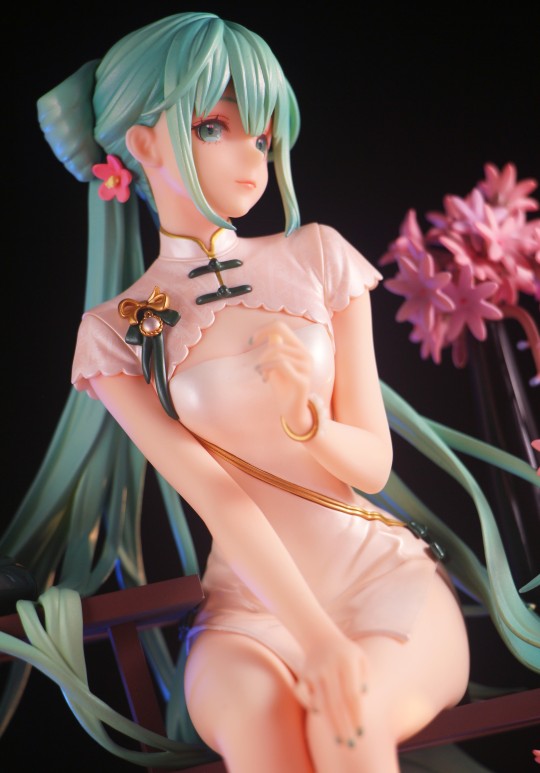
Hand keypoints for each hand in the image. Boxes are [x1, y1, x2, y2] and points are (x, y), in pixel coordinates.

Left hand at [250, 320, 313, 431]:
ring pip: (277, 353)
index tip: (251, 341)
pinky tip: (265, 378)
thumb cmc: (283, 386)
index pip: (281, 327)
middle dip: (262, 355)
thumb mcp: (276, 364)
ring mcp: (307, 368)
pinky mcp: (302, 381)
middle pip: (276, 342)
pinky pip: (281, 364)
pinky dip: (267, 369)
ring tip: (263, 375)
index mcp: (300, 349)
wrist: (292, 410)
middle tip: (258, 368)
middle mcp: (306, 356)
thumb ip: (276, 348)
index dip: (263, 330)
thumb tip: (272, 334)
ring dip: (263, 364)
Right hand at [295, 630, 368, 744]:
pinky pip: (304, 696)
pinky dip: (310, 706)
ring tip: (339, 740)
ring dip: (329, 724)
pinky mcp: (303, 675)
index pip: (351, 694)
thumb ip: (366, 676)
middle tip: (350, 745)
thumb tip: (363, 696)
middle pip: (336, 703)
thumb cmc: (346, 654)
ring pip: (320, 703)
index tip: (361, 733)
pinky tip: (319, 713)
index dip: (356, 715)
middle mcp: (329, 667)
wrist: (321, 637)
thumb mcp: (361, 659)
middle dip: (343, 726)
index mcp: (346, 662)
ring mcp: (314, 671)